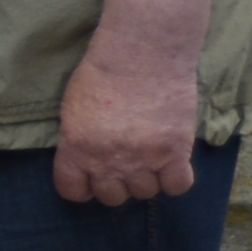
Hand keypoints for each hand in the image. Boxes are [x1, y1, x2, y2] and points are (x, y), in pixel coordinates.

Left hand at [53, 40, 202, 206]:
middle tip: (125, 163)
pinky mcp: (175, 152)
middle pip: (112, 197)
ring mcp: (143, 160)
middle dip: (117, 183)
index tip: (91, 178)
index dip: (83, 187)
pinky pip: (178, 186)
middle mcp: (108, 161)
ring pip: (146, 192)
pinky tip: (173, 162)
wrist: (143, 53)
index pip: (73, 191)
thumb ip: (78, 140)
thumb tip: (86, 159)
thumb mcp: (73, 109)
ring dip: (148, 178)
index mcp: (76, 149)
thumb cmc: (102, 72)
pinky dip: (176, 178)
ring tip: (150, 156)